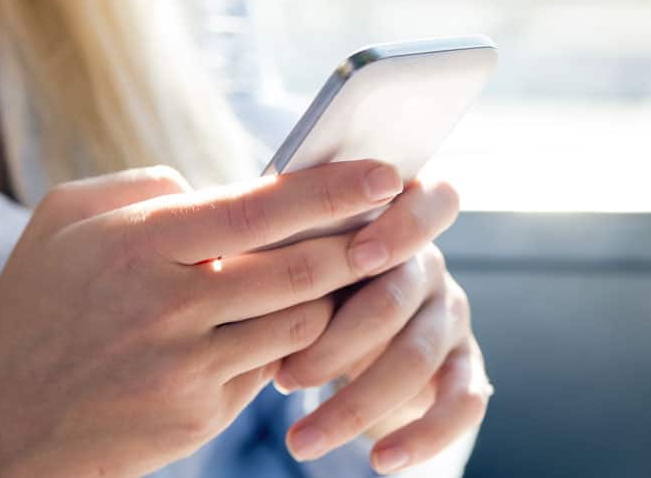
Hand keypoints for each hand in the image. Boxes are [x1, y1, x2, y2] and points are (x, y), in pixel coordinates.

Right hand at [0, 160, 411, 477]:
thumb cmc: (33, 307)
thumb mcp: (65, 220)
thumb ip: (144, 185)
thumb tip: (218, 183)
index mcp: (142, 242)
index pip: (263, 207)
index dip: (335, 189)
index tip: (386, 174)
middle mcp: (171, 304)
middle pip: (303, 269)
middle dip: (360, 245)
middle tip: (394, 225)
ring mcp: (188, 368)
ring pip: (301, 323)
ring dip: (328, 296)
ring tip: (340, 273)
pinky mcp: (200, 417)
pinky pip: (271, 369)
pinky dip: (288, 343)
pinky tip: (279, 326)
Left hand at [274, 180, 493, 474]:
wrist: (350, 330)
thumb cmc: (309, 277)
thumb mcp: (299, 248)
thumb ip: (272, 228)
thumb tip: (185, 198)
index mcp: (398, 217)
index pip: (430, 202)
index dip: (400, 227)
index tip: (357, 255)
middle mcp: (431, 265)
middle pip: (400, 295)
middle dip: (341, 340)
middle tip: (285, 378)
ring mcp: (451, 317)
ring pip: (418, 357)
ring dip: (356, 404)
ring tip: (299, 441)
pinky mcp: (465, 368)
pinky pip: (462, 404)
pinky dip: (424, 436)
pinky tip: (381, 462)